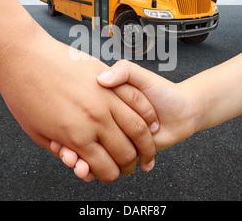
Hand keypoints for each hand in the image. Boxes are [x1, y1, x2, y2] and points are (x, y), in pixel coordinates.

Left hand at [0, 31, 158, 182]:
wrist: (23, 57)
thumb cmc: (24, 93)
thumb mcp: (37, 133)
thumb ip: (63, 150)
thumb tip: (78, 159)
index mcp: (77, 136)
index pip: (105, 168)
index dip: (110, 175)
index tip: (111, 173)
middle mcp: (96, 119)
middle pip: (125, 153)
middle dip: (128, 165)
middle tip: (128, 165)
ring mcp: (106, 98)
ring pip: (139, 130)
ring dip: (145, 144)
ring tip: (145, 147)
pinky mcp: (110, 79)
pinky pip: (139, 102)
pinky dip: (148, 117)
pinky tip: (149, 123)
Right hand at [53, 59, 200, 180]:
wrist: (183, 112)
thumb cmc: (161, 91)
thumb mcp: (138, 74)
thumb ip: (123, 71)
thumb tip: (102, 78)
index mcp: (104, 105)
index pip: (77, 116)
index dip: (65, 123)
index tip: (58, 130)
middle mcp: (106, 123)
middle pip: (79, 139)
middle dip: (70, 148)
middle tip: (64, 153)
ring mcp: (113, 139)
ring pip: (88, 154)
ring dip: (78, 162)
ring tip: (75, 164)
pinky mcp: (124, 153)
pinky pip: (104, 165)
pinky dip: (93, 171)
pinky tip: (86, 170)